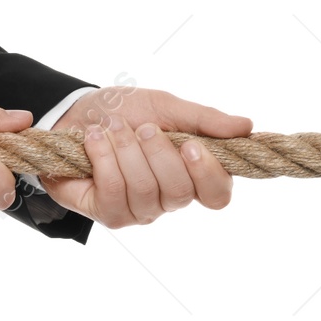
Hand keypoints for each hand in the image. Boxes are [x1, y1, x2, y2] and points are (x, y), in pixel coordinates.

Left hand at [41, 86, 251, 227]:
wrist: (73, 115)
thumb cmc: (126, 112)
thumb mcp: (166, 106)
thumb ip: (205, 119)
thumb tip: (247, 126)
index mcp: (192, 174)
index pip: (218, 194)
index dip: (208, 174)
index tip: (190, 144)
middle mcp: (170, 198)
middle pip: (181, 191)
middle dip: (158, 153)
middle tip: (144, 128)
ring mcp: (141, 210)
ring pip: (145, 190)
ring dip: (126, 151)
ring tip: (112, 128)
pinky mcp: (110, 214)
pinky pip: (114, 191)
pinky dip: (103, 158)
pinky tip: (94, 140)